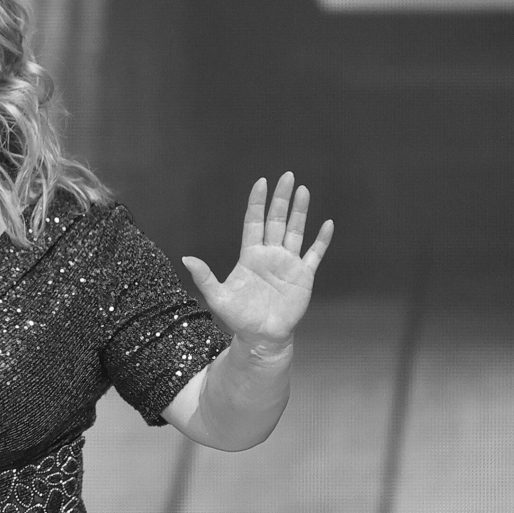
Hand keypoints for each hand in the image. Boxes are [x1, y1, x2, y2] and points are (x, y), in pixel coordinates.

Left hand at [181, 172, 332, 349]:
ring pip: (296, 231)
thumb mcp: (218, 297)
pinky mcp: (303, 276)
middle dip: (281, 198)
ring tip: (304, 190)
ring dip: (300, 211)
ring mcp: (288, 263)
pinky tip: (327, 223)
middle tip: (287, 176)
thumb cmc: (238, 317)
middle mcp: (270, 254)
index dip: (257, 202)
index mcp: (250, 255)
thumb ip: (204, 276)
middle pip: (277, 220)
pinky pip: (315, 254)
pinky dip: (322, 240)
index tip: (261, 182)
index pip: (254, 221)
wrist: (261, 336)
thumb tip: (186, 258)